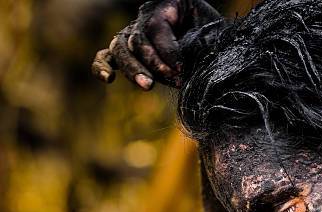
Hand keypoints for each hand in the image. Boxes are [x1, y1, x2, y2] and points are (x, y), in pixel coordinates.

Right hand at [92, 0, 221, 89]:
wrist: (211, 43)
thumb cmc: (212, 36)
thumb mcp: (212, 33)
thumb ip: (202, 42)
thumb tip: (189, 64)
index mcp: (168, 5)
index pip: (156, 27)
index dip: (167, 50)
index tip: (182, 69)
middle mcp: (145, 18)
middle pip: (137, 39)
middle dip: (153, 63)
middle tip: (172, 79)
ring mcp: (133, 34)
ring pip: (121, 49)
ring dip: (133, 69)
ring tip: (148, 86)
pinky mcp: (126, 52)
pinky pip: (106, 56)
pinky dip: (102, 66)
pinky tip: (108, 79)